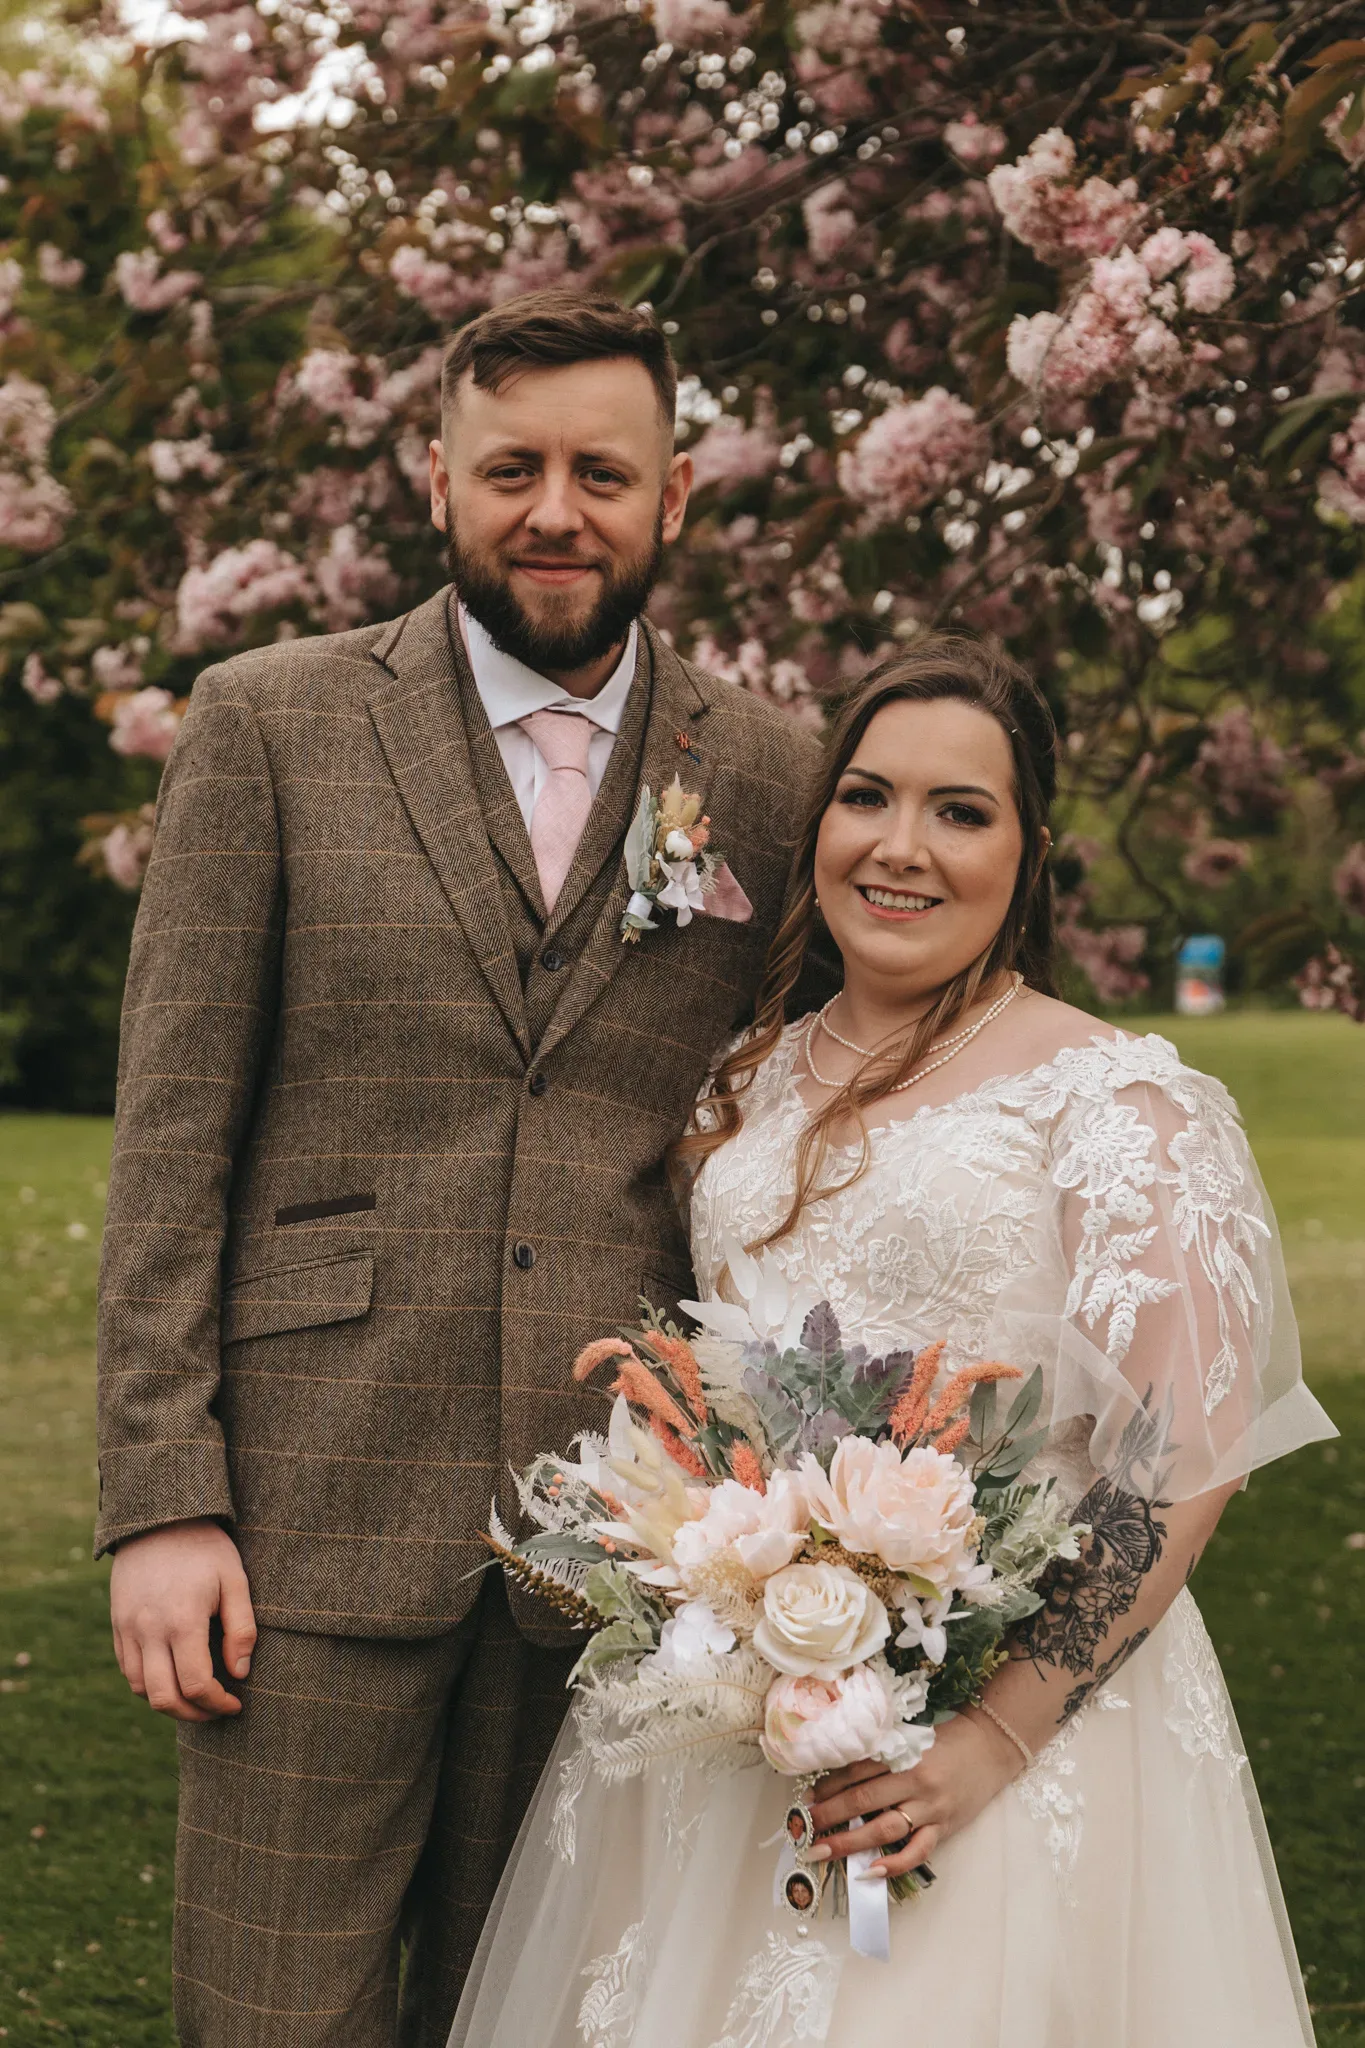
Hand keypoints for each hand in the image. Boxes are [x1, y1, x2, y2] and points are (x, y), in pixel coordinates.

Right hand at [110, 1519, 255, 1722]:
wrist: (159, 1518)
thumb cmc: (205, 1548)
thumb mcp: (235, 1580)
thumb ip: (241, 1629)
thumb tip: (240, 1673)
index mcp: (183, 1621)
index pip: (196, 1685)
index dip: (217, 1704)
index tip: (235, 1704)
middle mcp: (149, 1630)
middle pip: (164, 1698)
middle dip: (193, 1714)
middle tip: (216, 1710)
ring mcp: (128, 1628)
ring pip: (140, 1689)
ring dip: (168, 1703)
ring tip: (195, 1698)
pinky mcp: (118, 1624)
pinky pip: (127, 1669)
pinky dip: (147, 1684)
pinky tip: (172, 1676)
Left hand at [806, 1709, 1022, 1880]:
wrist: (991, 1746)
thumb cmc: (948, 1739)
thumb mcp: (911, 1738)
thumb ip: (882, 1757)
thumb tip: (842, 1779)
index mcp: (902, 1753)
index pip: (856, 1771)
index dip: (828, 1786)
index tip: (806, 1798)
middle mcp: (914, 1780)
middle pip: (863, 1799)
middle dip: (829, 1816)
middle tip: (803, 1828)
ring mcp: (930, 1806)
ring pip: (884, 1827)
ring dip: (850, 1842)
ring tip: (823, 1851)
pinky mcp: (945, 1827)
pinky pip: (918, 1851)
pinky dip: (894, 1864)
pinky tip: (871, 1872)